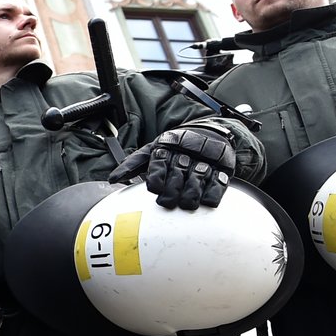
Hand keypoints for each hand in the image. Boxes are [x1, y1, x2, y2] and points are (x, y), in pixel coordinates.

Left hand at [110, 126, 236, 210]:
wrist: (210, 131)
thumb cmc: (175, 146)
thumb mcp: (153, 149)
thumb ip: (134, 164)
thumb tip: (113, 179)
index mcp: (167, 145)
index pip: (159, 162)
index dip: (157, 177)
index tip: (155, 189)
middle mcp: (186, 150)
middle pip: (178, 172)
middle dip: (172, 190)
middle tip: (168, 202)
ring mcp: (206, 158)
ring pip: (198, 177)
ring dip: (191, 193)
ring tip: (186, 204)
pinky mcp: (223, 166)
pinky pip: (219, 181)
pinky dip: (213, 192)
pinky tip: (206, 201)